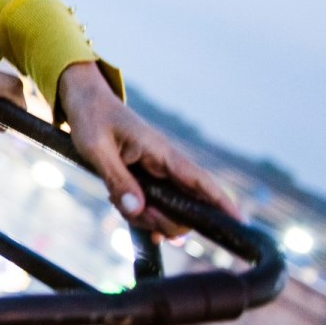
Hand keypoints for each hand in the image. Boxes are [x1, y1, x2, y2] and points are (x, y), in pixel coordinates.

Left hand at [57, 62, 239, 238]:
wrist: (85, 101)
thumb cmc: (92, 118)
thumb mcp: (96, 149)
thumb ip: (117, 180)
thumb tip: (137, 210)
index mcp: (162, 152)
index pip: (200, 181)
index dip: (221, 203)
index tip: (240, 223)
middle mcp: (166, 164)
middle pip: (186, 206)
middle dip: (164, 221)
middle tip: (130, 211)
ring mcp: (157, 172)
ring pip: (168, 210)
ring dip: (145, 217)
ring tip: (117, 200)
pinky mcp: (146, 177)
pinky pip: (153, 205)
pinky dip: (140, 213)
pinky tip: (128, 212)